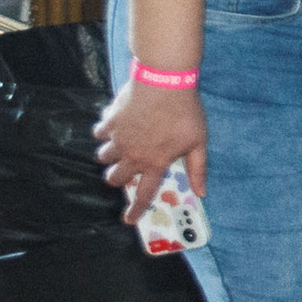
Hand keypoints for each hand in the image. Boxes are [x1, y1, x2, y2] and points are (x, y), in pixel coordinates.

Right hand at [93, 81, 207, 224]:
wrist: (165, 81)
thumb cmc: (186, 112)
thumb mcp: (199, 142)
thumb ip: (198, 168)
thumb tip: (202, 193)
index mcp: (155, 163)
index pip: (143, 193)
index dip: (135, 209)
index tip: (128, 220)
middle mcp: (132, 154)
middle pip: (115, 178)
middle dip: (118, 179)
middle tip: (128, 170)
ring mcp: (118, 138)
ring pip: (103, 157)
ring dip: (110, 156)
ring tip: (122, 147)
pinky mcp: (110, 121)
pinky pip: (99, 132)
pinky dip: (106, 131)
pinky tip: (117, 124)